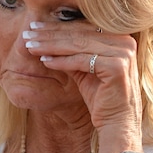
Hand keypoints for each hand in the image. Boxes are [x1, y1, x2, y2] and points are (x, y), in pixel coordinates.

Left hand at [25, 21, 141, 137]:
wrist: (118, 125)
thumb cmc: (102, 98)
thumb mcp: (84, 69)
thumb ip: (72, 52)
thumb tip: (45, 37)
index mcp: (120, 38)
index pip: (82, 28)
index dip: (57, 27)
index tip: (34, 28)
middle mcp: (125, 41)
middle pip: (79, 34)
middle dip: (50, 34)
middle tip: (27, 34)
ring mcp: (123, 53)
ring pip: (78, 45)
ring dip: (50, 45)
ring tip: (30, 47)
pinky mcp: (117, 67)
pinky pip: (81, 60)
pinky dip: (61, 61)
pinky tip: (44, 61)